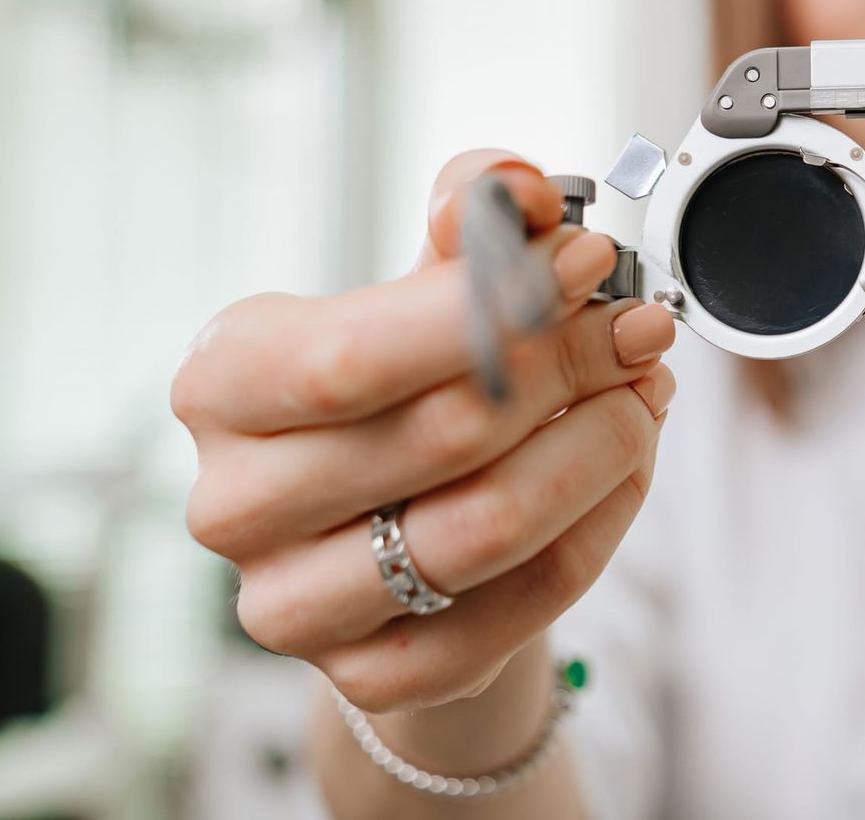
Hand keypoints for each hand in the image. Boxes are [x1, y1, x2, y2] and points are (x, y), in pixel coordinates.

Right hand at [173, 150, 677, 712]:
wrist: (391, 518)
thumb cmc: (406, 380)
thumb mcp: (429, 280)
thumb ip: (476, 214)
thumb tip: (521, 192)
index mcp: (223, 379)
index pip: (356, 355)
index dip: (493, 307)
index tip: (592, 260)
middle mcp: (235, 501)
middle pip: (445, 435)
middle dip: (571, 366)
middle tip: (638, 328)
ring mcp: (292, 603)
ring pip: (494, 526)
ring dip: (603, 445)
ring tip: (641, 392)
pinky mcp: (373, 673)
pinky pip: (530, 598)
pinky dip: (604, 520)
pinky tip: (622, 464)